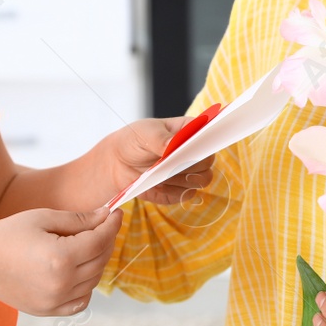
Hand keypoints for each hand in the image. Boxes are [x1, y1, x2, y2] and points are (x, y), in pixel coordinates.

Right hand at [0, 206, 122, 315]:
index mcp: (60, 258)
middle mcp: (61, 283)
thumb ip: (78, 219)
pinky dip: (86, 286)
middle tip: (102, 225)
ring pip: (94, 281)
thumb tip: (105, 215)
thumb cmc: (6, 236)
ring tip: (87, 245)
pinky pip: (81, 301)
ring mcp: (55, 301)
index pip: (100, 240)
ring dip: (98, 261)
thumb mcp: (42, 218)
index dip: (112, 225)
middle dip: (106, 240)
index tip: (116, 212)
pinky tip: (79, 271)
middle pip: (101, 260)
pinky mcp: (48, 310)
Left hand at [96, 117, 215, 205]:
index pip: (209, 135)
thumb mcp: (144, 132)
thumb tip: (172, 145)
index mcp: (190, 131)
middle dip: (191, 163)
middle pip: (208, 160)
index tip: (191, 147)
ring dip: (181, 178)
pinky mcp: (181, 190)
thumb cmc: (133, 140)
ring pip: (202, 180)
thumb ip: (160, 138)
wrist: (117, 162)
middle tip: (171, 163)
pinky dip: (173, 191)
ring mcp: (189, 172)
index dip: (205, 141)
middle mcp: (194, 152)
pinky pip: (188, 194)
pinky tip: (156, 184)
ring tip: (159, 173)